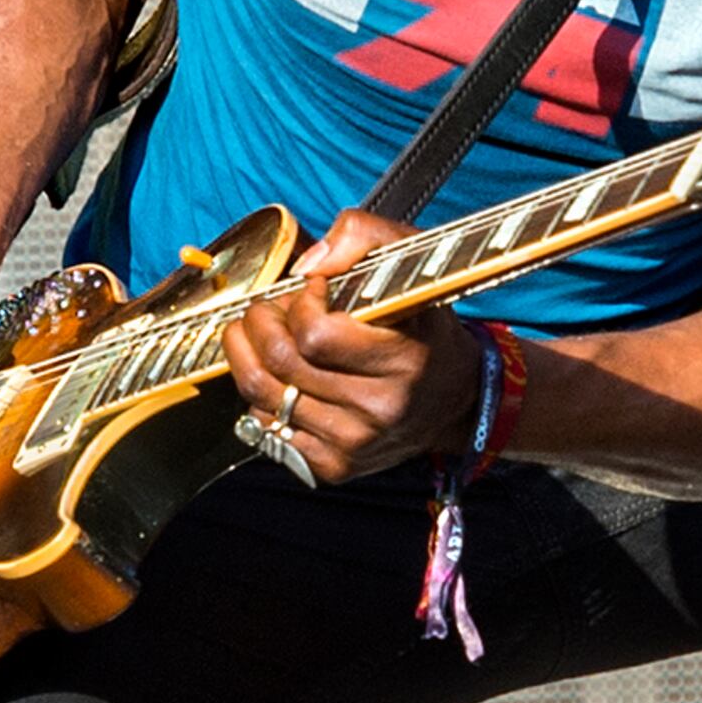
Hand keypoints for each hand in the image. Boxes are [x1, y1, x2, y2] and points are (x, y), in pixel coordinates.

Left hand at [218, 214, 477, 485]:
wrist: (455, 400)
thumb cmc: (426, 327)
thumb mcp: (414, 263)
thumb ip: (365, 236)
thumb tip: (307, 264)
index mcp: (405, 360)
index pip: (315, 335)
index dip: (299, 303)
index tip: (311, 288)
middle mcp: (380, 409)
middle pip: (281, 363)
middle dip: (258, 323)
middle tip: (265, 307)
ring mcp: (355, 443)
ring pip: (264, 396)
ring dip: (246, 355)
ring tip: (254, 332)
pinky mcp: (334, 466)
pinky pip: (268, 428)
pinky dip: (260, 396)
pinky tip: (276, 375)